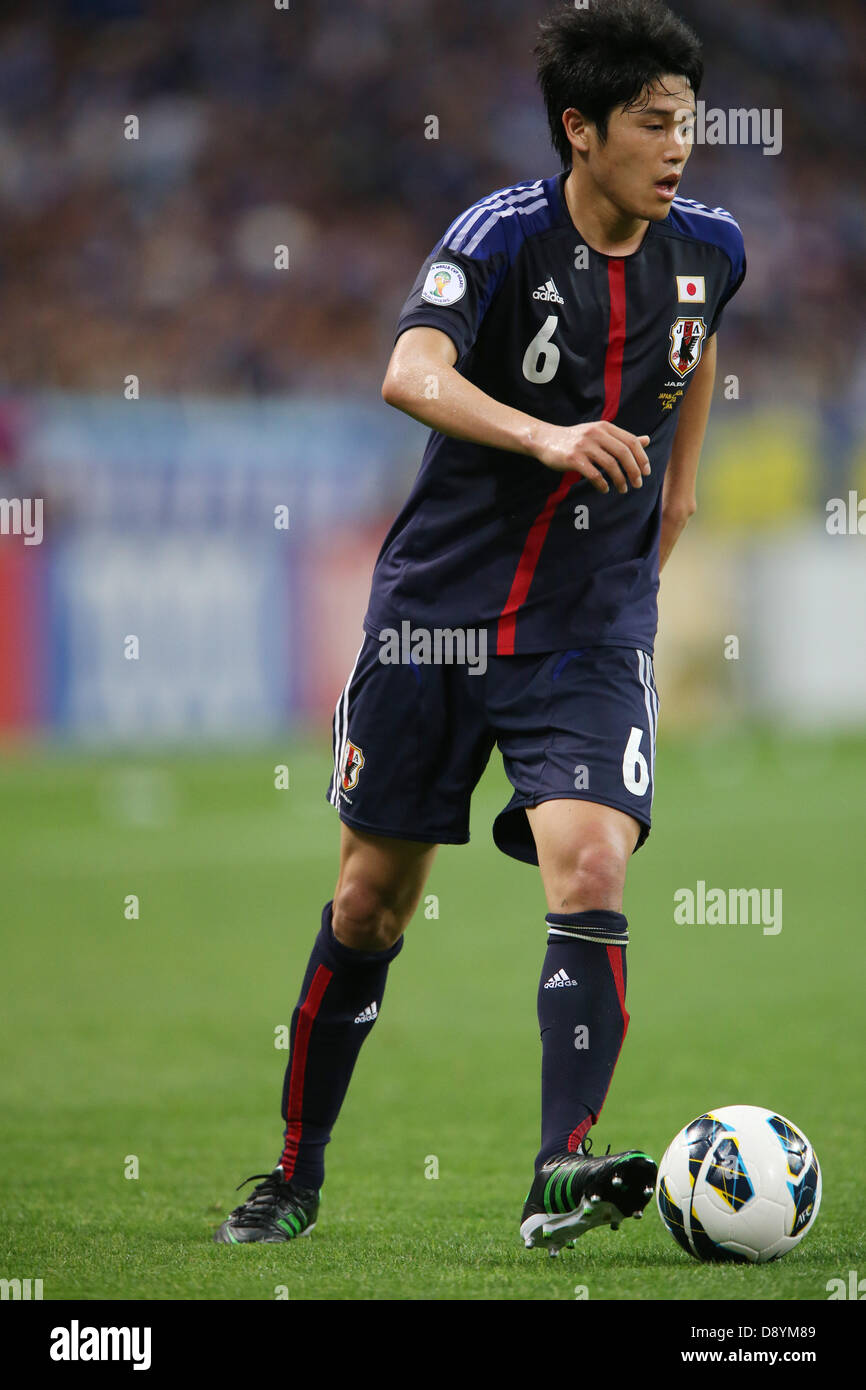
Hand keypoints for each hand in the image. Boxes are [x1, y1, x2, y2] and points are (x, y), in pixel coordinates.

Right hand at [535, 421, 650, 493]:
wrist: (546, 440)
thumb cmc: (576, 439)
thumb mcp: (600, 434)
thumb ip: (622, 438)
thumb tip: (647, 440)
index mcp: (605, 427)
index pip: (631, 441)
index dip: (642, 458)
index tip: (646, 472)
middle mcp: (596, 433)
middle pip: (623, 453)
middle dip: (634, 471)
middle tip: (637, 484)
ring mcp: (584, 446)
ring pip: (610, 465)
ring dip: (620, 480)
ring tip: (623, 489)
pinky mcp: (573, 458)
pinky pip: (594, 474)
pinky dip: (602, 484)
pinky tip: (604, 489)